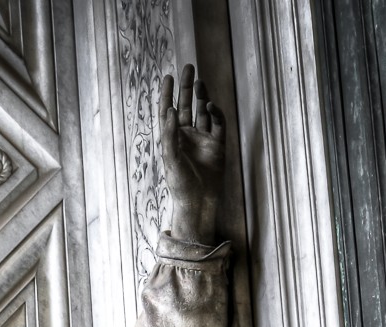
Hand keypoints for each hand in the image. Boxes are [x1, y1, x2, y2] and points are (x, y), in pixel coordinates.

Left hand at [161, 64, 225, 244]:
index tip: (169, 76)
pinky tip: (209, 105)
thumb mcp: (170, 159)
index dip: (167, 93)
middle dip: (187, 87)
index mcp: (171, 138)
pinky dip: (215, 113)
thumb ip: (169, 135)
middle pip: (186, 105)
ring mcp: (203, 138)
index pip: (168, 111)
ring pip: (202, 111)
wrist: (199, 201)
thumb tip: (170, 110)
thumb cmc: (180, 183)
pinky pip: (217, 123)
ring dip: (201, 96)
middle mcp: (186, 135)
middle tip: (188, 67)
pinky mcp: (218, 144)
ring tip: (199, 81)